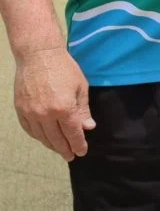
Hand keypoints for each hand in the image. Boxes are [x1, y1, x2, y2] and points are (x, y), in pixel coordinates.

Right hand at [14, 47, 94, 161]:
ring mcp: (31, 113)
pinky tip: (44, 138)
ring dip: (51, 145)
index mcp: (64, 108)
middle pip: (56, 139)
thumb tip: (88, 128)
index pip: (72, 134)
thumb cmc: (64, 68)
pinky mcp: (20, 110)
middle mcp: (45, 114)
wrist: (39, 55)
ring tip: (59, 149)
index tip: (82, 152)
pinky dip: (38, 136)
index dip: (78, 145)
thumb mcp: (80, 87)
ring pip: (42, 137)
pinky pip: (29, 129)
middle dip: (65, 149)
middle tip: (71, 156)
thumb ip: (83, 110)